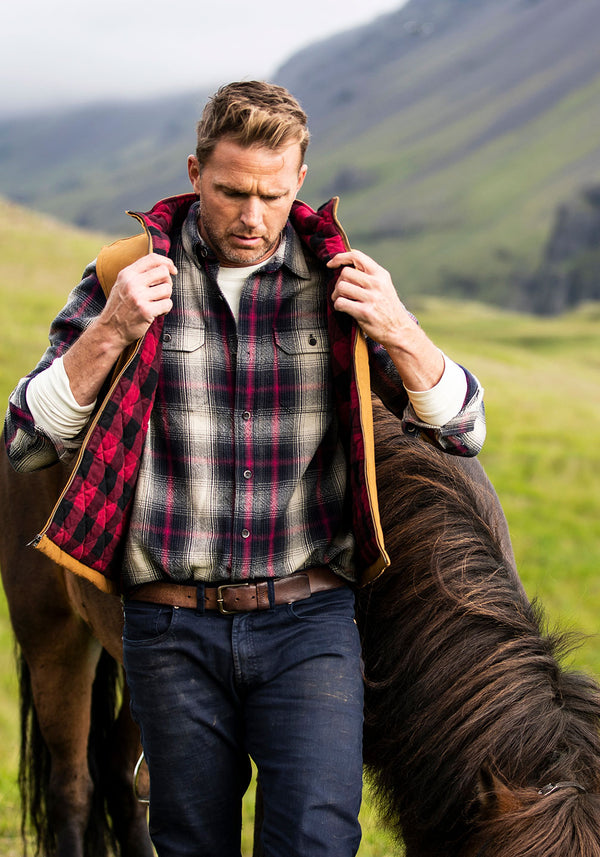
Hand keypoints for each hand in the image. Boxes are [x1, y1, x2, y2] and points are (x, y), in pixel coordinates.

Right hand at [63, 254, 175, 405]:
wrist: (110, 330)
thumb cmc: (120, 307)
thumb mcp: (123, 284)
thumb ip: (139, 274)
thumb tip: (165, 266)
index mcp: (127, 274)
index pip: (152, 258)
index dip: (167, 262)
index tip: (172, 270)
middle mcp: (132, 283)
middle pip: (163, 272)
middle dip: (167, 282)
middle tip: (161, 292)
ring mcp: (138, 297)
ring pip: (167, 289)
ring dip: (166, 297)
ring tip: (156, 304)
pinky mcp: (146, 311)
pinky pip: (167, 304)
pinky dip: (165, 309)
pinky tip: (156, 313)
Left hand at [327, 250, 443, 390]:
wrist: (399, 330)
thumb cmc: (387, 308)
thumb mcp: (383, 286)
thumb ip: (368, 276)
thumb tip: (343, 267)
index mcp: (381, 274)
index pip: (357, 256)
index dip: (340, 257)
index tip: (331, 264)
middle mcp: (377, 284)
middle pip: (345, 273)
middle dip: (338, 282)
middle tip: (340, 292)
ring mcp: (372, 298)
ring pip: (341, 287)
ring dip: (336, 295)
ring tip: (341, 301)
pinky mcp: (365, 312)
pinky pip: (341, 303)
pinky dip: (338, 306)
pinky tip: (343, 309)